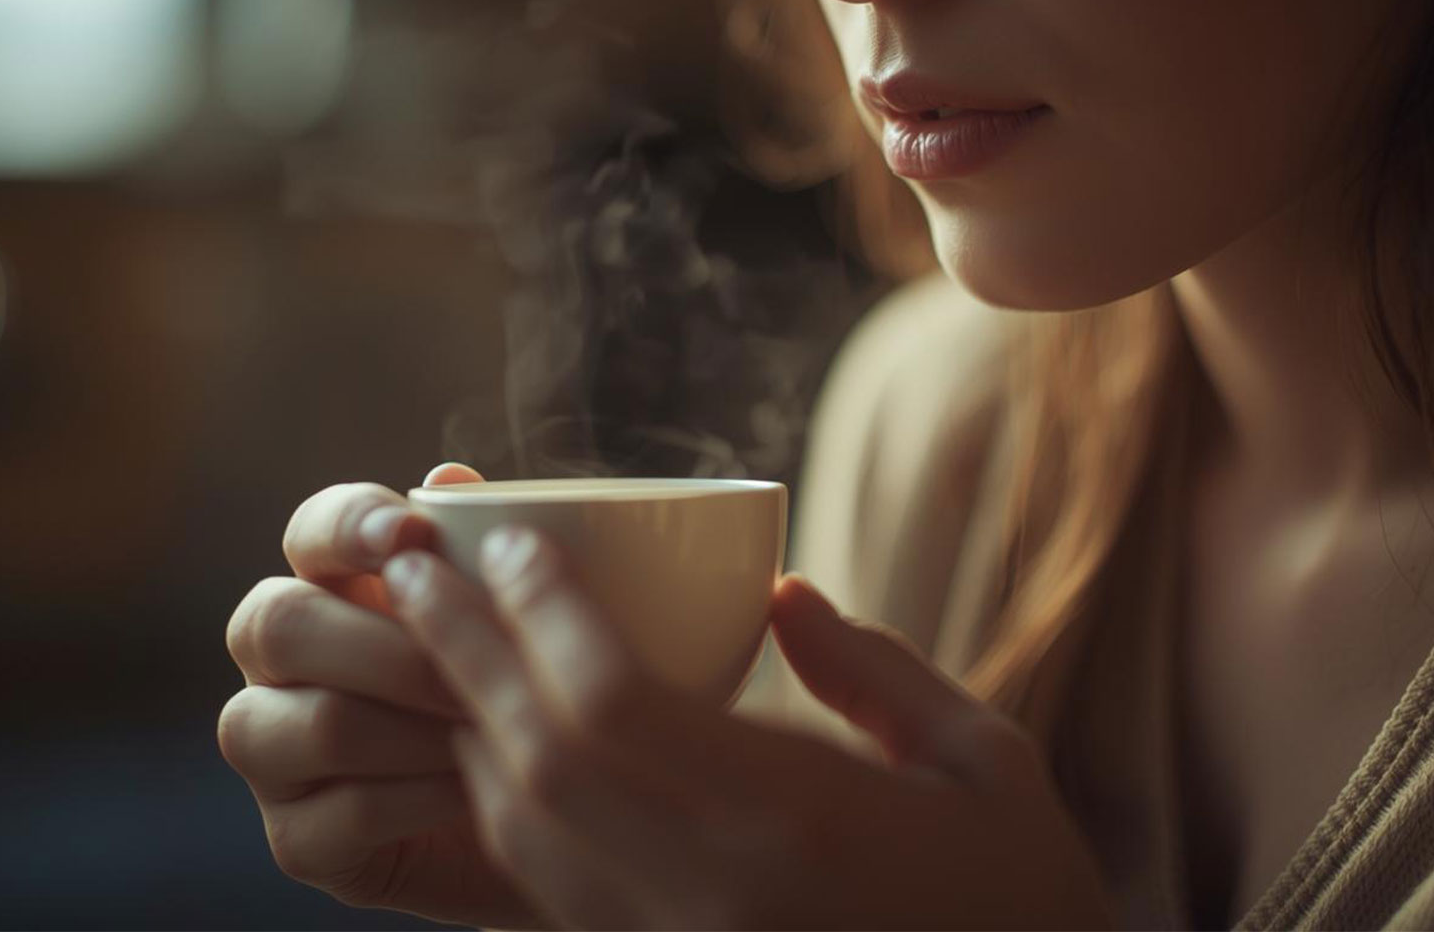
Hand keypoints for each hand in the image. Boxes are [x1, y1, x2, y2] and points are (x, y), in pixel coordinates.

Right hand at [219, 464, 558, 929]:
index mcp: (330, 582)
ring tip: (488, 734)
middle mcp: (281, 659)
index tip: (412, 537)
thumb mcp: (519, 615)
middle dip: (388, 648)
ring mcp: (276, 749)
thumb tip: (452, 479)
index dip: (350, 526)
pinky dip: (420, 800)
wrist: (548, 819)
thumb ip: (482, 548)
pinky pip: (340, 813)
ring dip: (412, 731)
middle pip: (277, 624)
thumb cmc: (526, 689)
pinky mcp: (297, 838)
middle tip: (473, 675)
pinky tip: (476, 792)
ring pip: (308, 724)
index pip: (310, 530)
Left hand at [384, 525, 1115, 928]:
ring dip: (465, 721)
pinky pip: (546, 885)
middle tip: (411, 562)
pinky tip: (493, 744)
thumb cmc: (1022, 900)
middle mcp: (706, 893)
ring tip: (429, 636)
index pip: (613, 701)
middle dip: (462, 647)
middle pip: (539, 754)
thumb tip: (784, 597)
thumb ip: (880, 673)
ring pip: (524, 825)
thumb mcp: (987, 765)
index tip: (511, 538)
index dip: (544, 610)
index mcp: (790, 824)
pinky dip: (502, 802)